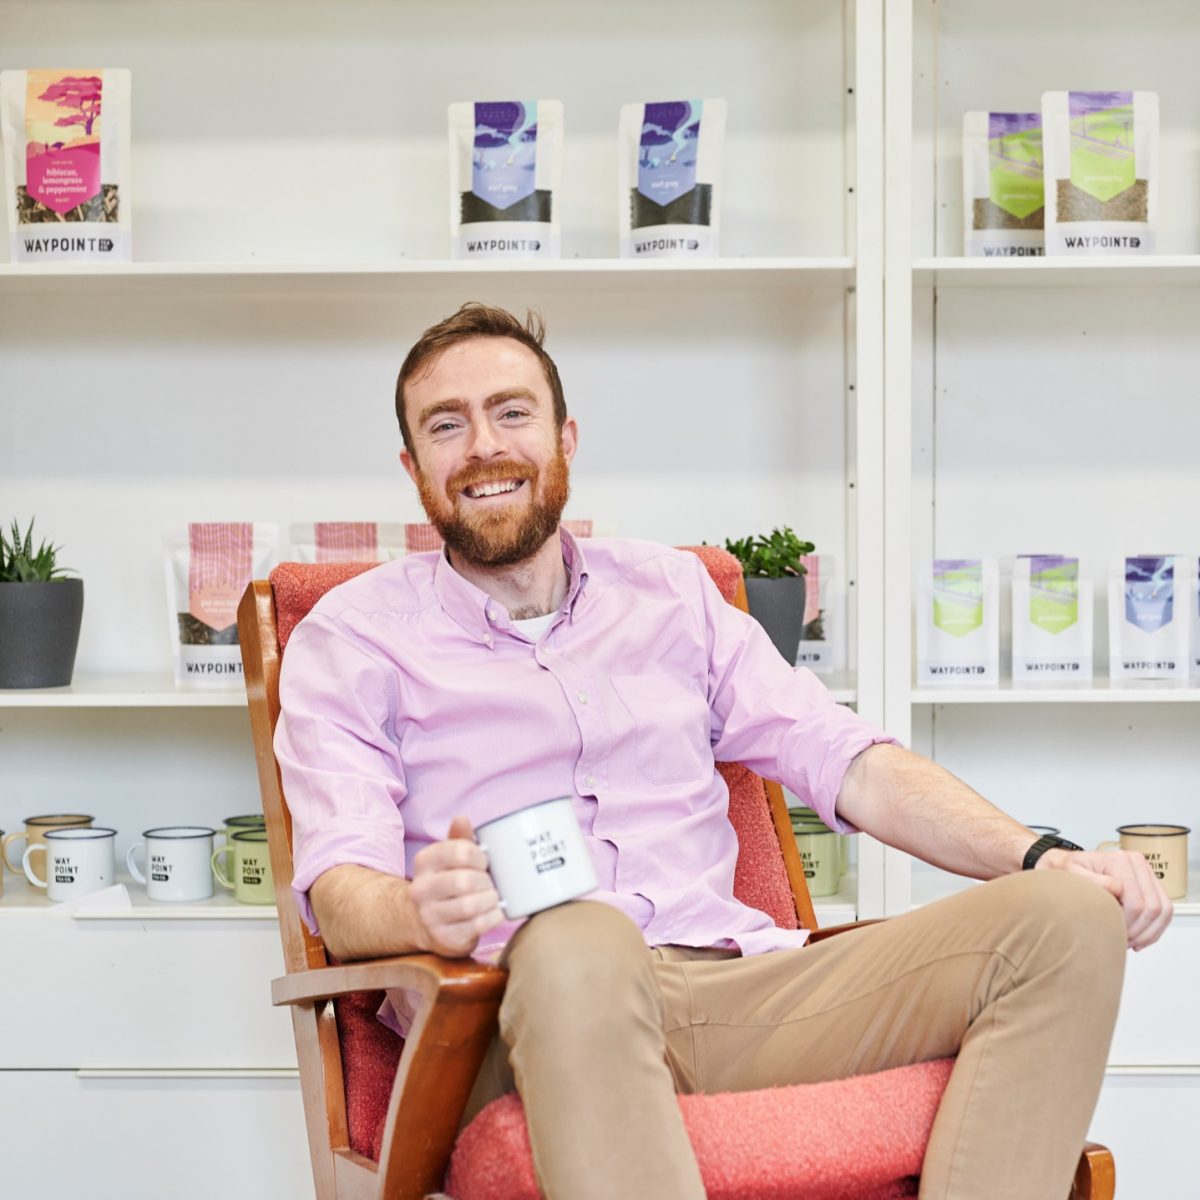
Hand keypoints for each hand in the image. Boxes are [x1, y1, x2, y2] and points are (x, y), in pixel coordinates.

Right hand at [409, 816, 503, 957]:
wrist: (424, 921)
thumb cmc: (447, 881)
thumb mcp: (448, 857)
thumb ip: (459, 838)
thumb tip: (462, 819)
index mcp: (424, 862)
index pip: (460, 851)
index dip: (480, 855)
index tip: (485, 861)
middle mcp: (421, 889)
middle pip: (464, 881)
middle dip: (486, 881)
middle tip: (491, 882)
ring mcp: (429, 916)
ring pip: (469, 905)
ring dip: (490, 900)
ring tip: (493, 897)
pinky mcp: (443, 937)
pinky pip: (475, 926)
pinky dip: (492, 917)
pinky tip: (494, 912)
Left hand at [1036, 848, 1172, 950]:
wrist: (1062, 866)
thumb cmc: (1065, 871)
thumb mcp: (1069, 874)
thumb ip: (1090, 880)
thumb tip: (1115, 888)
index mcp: (1121, 860)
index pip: (1136, 903)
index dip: (1126, 925)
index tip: (1112, 934)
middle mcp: (1137, 863)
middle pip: (1154, 908)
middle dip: (1139, 930)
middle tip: (1121, 941)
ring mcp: (1146, 874)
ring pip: (1164, 911)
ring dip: (1149, 932)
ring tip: (1129, 942)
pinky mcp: (1149, 885)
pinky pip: (1164, 911)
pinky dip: (1153, 929)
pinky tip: (1137, 938)